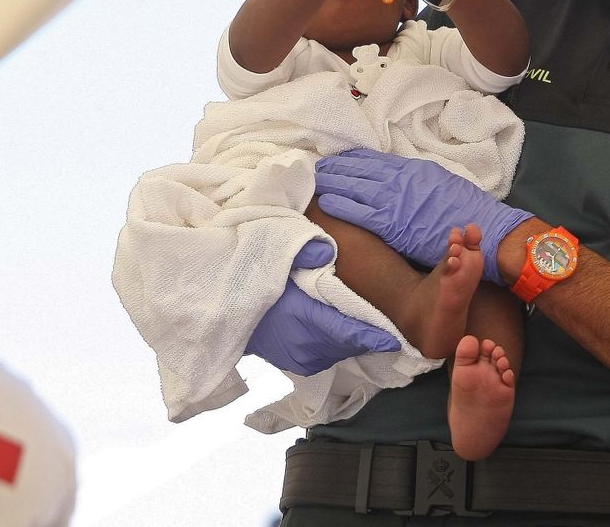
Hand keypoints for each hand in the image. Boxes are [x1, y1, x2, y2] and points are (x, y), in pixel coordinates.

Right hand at [244, 238, 399, 374]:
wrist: (213, 298)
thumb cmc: (245, 270)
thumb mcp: (271, 249)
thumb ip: (302, 247)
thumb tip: (327, 250)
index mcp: (299, 318)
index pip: (348, 331)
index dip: (374, 335)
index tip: (396, 336)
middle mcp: (300, 345)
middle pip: (347, 344)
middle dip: (367, 336)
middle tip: (388, 326)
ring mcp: (294, 357)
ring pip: (336, 351)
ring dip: (351, 339)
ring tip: (367, 326)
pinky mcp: (289, 360)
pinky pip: (323, 354)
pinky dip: (335, 343)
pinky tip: (339, 327)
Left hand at [314, 149, 532, 283]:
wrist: (481, 229)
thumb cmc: (464, 208)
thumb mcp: (440, 181)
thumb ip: (416, 178)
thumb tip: (400, 176)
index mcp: (412, 169)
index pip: (374, 160)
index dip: (353, 159)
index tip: (339, 158)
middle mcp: (400, 181)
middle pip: (360, 171)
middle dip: (337, 168)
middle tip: (318, 167)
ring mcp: (395, 201)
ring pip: (355, 188)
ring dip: (333, 183)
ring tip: (316, 180)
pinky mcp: (393, 224)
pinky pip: (361, 213)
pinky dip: (342, 206)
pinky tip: (327, 202)